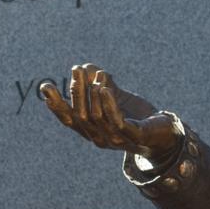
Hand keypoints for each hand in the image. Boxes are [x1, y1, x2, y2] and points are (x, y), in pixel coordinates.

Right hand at [40, 63, 180, 158]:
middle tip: (76, 70)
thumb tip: (84, 68)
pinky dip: (109, 104)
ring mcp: (117, 140)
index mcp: (91, 131)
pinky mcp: (134, 137)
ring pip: (96, 118)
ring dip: (92, 94)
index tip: (45, 86)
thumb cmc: (135, 115)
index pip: (68, 119)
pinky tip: (105, 88)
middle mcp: (100, 138)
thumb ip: (99, 83)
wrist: (164, 133)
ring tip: (95, 77)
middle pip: (81, 116)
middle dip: (76, 92)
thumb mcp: (114, 96)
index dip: (56, 104)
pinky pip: (117, 122)